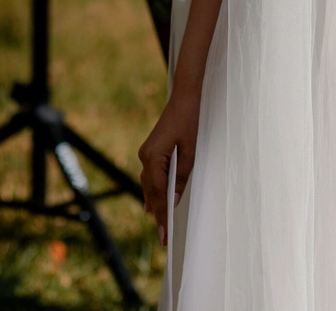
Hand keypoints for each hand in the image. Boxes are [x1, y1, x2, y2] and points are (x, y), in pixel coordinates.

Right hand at [140, 91, 199, 241]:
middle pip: (151, 192)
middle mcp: (145, 157)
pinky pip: (150, 176)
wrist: (183, 99)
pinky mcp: (150, 151)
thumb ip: (181, 177)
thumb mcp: (189, 152)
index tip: (164, 233)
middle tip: (163, 237)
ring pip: (149, 185)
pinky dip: (153, 191)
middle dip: (158, 214)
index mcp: (153, 157)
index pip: (158, 193)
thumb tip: (174, 200)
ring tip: (159, 225)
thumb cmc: (188, 122)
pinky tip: (154, 203)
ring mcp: (146, 153)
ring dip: (155, 204)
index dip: (162, 215)